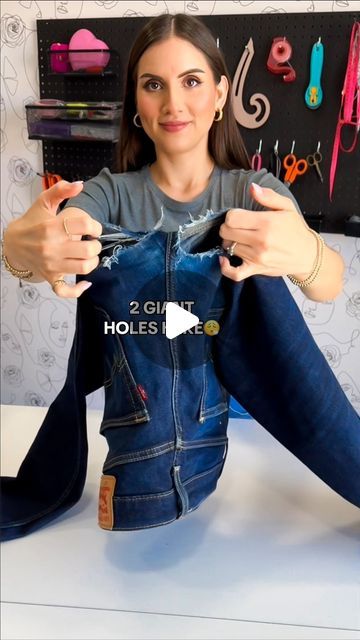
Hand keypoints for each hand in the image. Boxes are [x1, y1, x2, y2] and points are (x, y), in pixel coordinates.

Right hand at [3, 180, 102, 297]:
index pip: (85, 224)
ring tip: (90, 256)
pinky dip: (78, 290)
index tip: (93, 228)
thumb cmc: (31, 222)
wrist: (12, 243)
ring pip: (84, 268)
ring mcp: (51, 264)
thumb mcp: (43, 203)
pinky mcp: (50, 277)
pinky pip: (66, 290)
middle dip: (96, 245)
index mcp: (52, 227)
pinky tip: (86, 283)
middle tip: (91, 242)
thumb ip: (61, 190)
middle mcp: (52, 247)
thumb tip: (80, 184)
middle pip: (88, 249)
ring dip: (93, 262)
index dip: (96, 225)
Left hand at [219, 182, 316, 281]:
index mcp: (266, 222)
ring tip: (239, 239)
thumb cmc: (296, 230)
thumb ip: (269, 196)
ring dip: (230, 242)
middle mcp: (260, 240)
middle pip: (226, 232)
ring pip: (228, 247)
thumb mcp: (287, 207)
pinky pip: (234, 273)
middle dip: (228, 227)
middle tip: (237, 227)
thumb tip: (252, 188)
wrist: (307, 255)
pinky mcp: (256, 269)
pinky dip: (225, 267)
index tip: (239, 216)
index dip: (232, 215)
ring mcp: (257, 257)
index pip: (232, 217)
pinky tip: (224, 259)